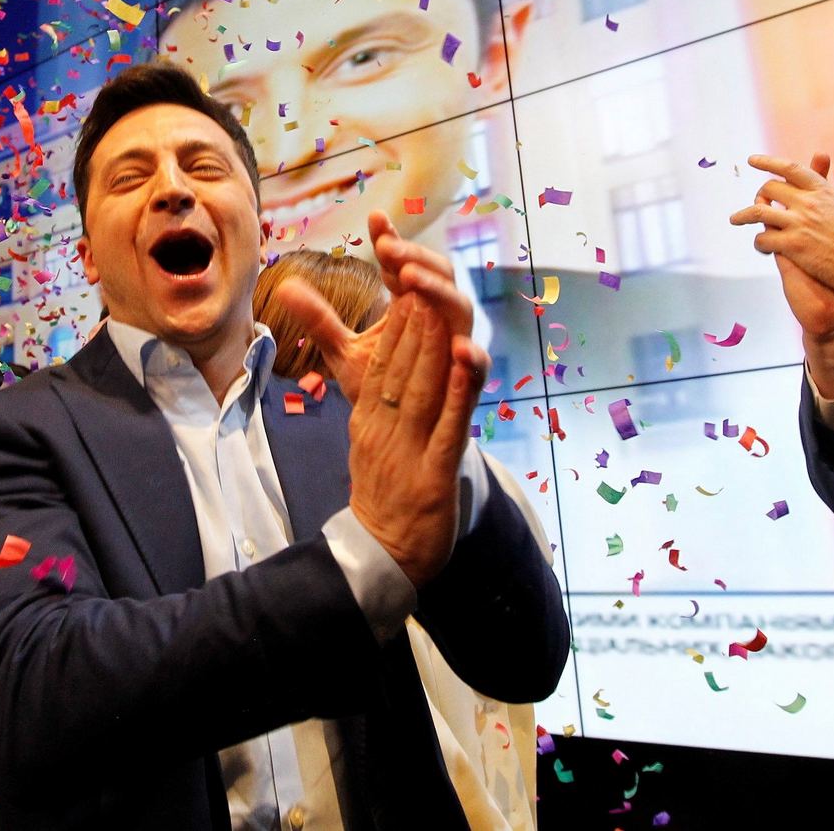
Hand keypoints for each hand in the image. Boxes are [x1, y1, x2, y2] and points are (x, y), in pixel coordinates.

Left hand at [271, 212, 471, 398]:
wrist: (394, 437)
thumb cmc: (378, 387)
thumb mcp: (343, 350)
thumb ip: (319, 319)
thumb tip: (284, 287)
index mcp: (413, 305)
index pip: (406, 263)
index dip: (393, 240)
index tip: (375, 220)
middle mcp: (438, 319)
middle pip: (438, 273)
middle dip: (415, 257)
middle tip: (387, 248)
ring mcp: (456, 346)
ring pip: (459, 306)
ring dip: (437, 290)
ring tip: (408, 278)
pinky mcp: (468, 382)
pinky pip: (480, 364)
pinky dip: (474, 355)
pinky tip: (458, 347)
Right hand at [341, 288, 485, 587]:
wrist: (378, 561)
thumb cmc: (381, 500)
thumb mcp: (366, 446)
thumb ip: (370, 405)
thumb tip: (375, 379)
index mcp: (369, 422)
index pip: (381, 364)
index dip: (396, 323)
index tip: (406, 284)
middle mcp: (385, 431)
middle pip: (401, 367)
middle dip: (414, 319)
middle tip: (422, 274)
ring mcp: (408, 452)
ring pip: (423, 389)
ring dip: (433, 343)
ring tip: (439, 303)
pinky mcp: (433, 476)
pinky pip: (448, 427)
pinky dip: (459, 391)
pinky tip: (468, 361)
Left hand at [729, 154, 833, 295]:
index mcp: (824, 190)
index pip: (789, 169)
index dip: (768, 162)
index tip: (753, 160)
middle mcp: (807, 203)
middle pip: (770, 189)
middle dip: (760, 193)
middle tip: (757, 201)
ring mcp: (798, 224)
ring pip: (759, 213)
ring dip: (745, 215)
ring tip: (735, 219)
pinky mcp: (794, 246)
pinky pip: (764, 240)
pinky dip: (759, 242)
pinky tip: (761, 246)